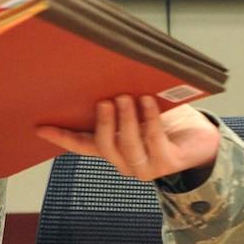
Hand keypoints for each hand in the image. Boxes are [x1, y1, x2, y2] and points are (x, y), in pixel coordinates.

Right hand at [36, 96, 219, 181]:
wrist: (202, 137)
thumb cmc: (170, 121)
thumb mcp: (140, 108)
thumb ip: (122, 101)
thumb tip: (103, 77)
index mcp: (114, 148)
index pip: (82, 145)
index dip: (62, 137)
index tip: (41, 127)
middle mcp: (126, 161)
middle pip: (104, 146)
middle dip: (103, 122)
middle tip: (106, 100)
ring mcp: (146, 166)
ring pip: (127, 146)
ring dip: (126, 120)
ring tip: (127, 97)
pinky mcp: (168, 163)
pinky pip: (153, 141)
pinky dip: (150, 119)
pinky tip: (149, 103)